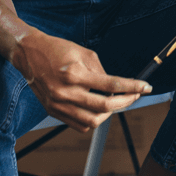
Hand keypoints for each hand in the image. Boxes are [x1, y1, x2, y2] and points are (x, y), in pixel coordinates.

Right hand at [13, 30, 152, 132]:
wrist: (30, 54)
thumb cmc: (57, 49)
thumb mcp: (84, 52)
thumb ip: (101, 71)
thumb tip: (116, 87)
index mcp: (75, 74)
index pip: (111, 85)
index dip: (132, 87)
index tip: (145, 87)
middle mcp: (66, 92)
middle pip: (104, 107)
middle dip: (125, 102)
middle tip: (134, 95)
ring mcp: (59, 104)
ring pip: (93, 121)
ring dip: (109, 114)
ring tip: (115, 102)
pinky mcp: (53, 111)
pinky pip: (79, 125)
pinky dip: (93, 120)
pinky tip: (98, 109)